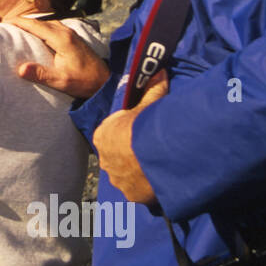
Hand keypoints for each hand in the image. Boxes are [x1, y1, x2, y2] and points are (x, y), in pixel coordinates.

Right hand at [9, 16, 110, 98]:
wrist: (105, 81)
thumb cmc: (84, 82)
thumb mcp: (61, 80)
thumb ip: (41, 74)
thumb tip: (20, 69)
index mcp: (61, 39)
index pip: (35, 25)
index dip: (18, 22)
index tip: (4, 22)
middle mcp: (66, 32)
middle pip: (40, 21)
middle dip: (23, 22)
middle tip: (7, 26)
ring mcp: (71, 33)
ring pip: (47, 23)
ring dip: (33, 24)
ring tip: (19, 29)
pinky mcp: (73, 38)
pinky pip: (53, 27)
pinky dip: (41, 28)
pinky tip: (38, 35)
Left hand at [91, 71, 168, 205]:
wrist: (156, 154)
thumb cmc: (146, 125)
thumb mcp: (148, 104)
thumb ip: (152, 89)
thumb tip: (158, 69)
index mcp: (102, 136)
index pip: (112, 134)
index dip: (127, 131)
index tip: (141, 131)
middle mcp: (104, 160)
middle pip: (119, 156)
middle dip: (132, 154)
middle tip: (153, 149)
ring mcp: (117, 180)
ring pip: (128, 175)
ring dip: (140, 171)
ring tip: (160, 165)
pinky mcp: (132, 195)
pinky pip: (140, 190)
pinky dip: (149, 186)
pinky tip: (163, 179)